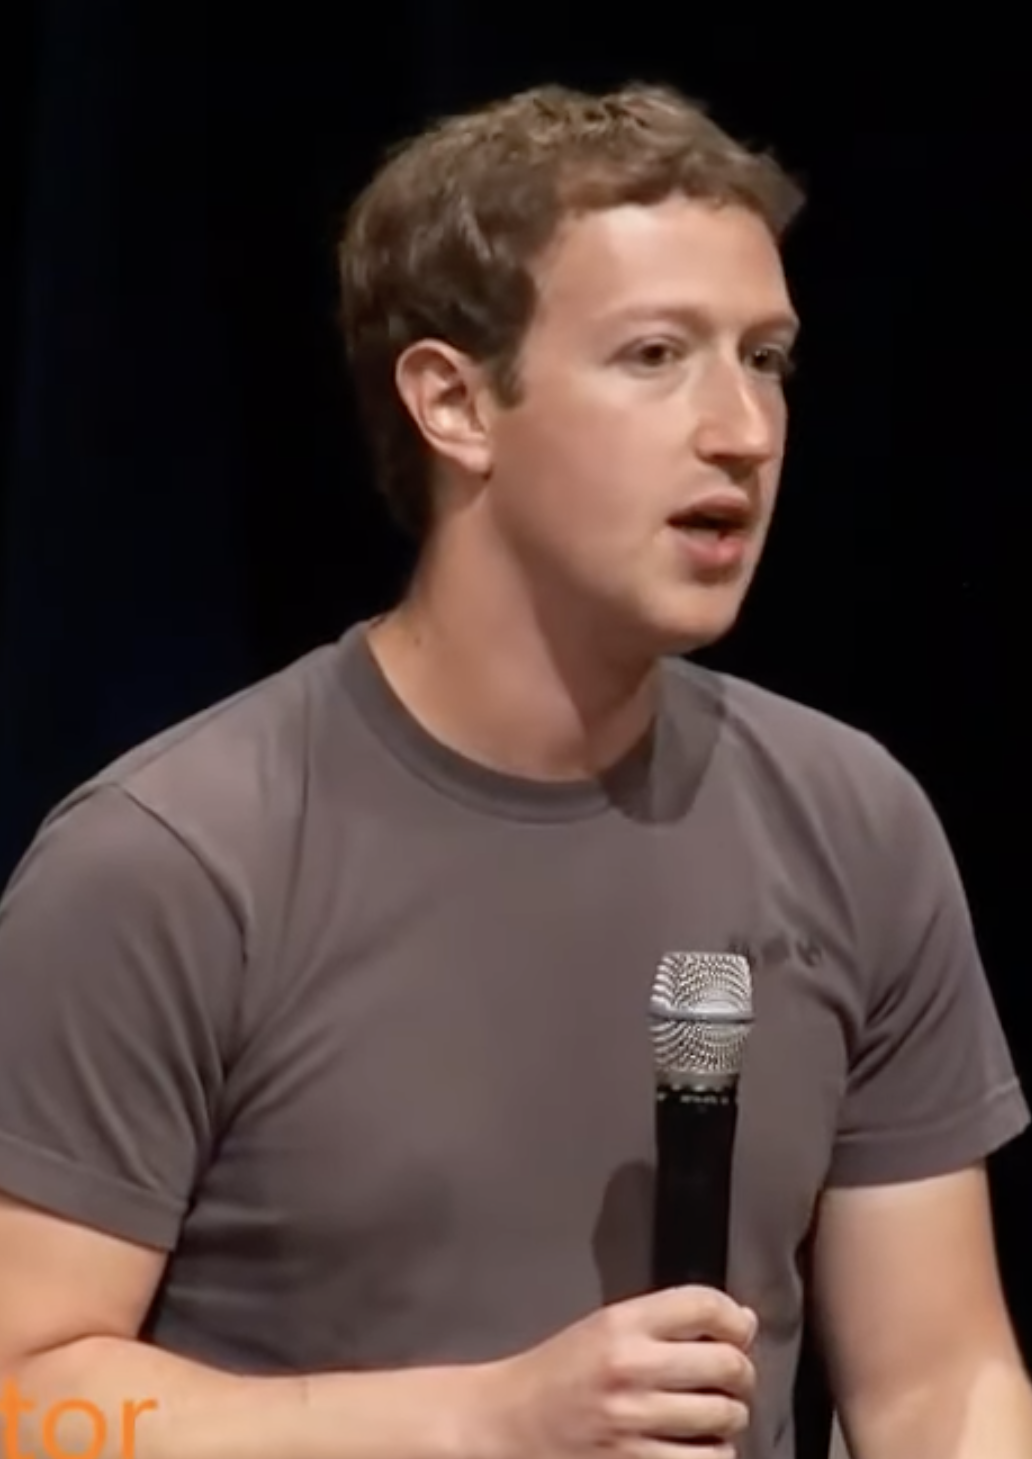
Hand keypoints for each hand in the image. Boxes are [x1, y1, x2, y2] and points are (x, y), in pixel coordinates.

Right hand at [474, 1285, 757, 1458]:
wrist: (506, 1426)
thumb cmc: (559, 1375)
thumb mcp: (603, 1328)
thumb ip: (666, 1321)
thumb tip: (743, 1322)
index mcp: (620, 1324)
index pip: (704, 1306)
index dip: (736, 1318)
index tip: (740, 1330)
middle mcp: (630, 1370)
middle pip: (728, 1364)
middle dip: (740, 1373)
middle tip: (730, 1378)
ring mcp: (634, 1425)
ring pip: (727, 1419)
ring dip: (728, 1419)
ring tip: (710, 1416)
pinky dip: (712, 1455)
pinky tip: (693, 1446)